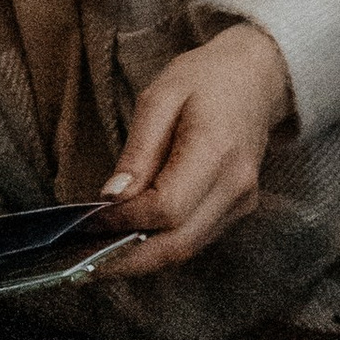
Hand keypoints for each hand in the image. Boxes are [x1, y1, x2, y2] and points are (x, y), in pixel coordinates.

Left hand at [101, 22, 290, 274]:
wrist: (256, 77)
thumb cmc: (205, 80)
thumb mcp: (160, 98)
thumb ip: (137, 152)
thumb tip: (111, 199)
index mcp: (216, 151)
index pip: (166, 209)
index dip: (124, 221)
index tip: (88, 219)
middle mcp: (235, 186)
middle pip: (178, 244)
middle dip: (127, 259)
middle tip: (82, 262)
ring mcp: (241, 202)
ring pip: (185, 249)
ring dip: (140, 258)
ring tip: (97, 254)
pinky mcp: (237, 209)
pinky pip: (194, 238)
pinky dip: (159, 245)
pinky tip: (128, 238)